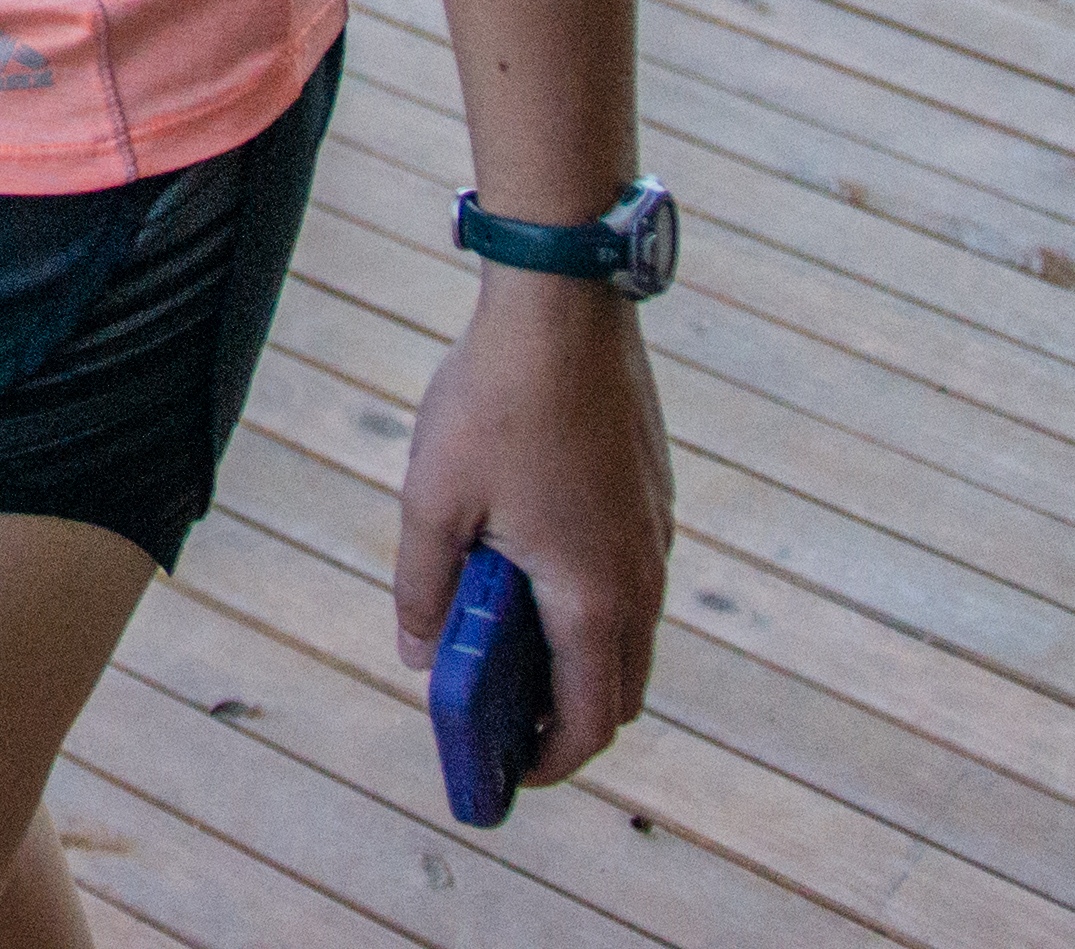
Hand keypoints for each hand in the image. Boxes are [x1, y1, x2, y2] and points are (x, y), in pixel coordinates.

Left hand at [394, 278, 670, 787]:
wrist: (563, 304)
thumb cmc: (493, 402)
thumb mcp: (432, 502)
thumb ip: (424, 590)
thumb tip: (418, 657)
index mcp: (592, 598)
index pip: (591, 721)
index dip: (551, 761)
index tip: (508, 770)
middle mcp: (641, 578)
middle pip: (623, 690)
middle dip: (569, 719)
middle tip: (505, 715)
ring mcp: (656, 535)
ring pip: (632, 634)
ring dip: (581, 658)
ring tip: (508, 643)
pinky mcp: (653, 495)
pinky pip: (634, 580)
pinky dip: (595, 605)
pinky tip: (533, 567)